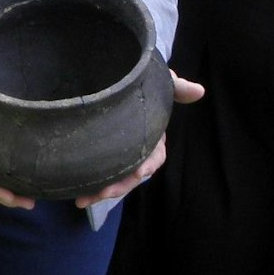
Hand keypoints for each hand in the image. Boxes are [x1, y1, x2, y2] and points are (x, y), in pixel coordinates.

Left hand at [74, 71, 205, 207]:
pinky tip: (75, 193)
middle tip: (101, 194)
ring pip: (113, 178)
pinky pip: (98, 173)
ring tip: (82, 200)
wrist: (116, 74)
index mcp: (152, 136)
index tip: (140, 172)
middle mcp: (136, 149)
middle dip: (119, 186)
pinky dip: (89, 184)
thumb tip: (198, 90)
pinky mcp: (100, 153)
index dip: (149, 164)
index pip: (155, 156)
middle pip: (131, 174)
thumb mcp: (162, 83)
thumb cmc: (143, 81)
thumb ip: (177, 87)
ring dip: (100, 191)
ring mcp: (118, 152)